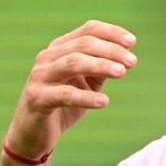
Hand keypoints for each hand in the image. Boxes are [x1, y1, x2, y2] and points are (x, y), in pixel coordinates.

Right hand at [7, 20, 136, 158]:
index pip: (88, 30)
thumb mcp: (86, 83)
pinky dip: (86, 97)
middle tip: (132, 62)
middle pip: (83, 44)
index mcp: (59, 49)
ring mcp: (39, 77)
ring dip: (101, 66)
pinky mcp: (36, 98)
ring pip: (73, 63)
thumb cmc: (62, 106)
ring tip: (122, 73)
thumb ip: (101, 70)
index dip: (111, 33)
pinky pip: (64, 95)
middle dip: (110, 51)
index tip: (132, 43)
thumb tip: (126, 57)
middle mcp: (47, 58)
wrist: (33, 135)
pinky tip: (104, 101)